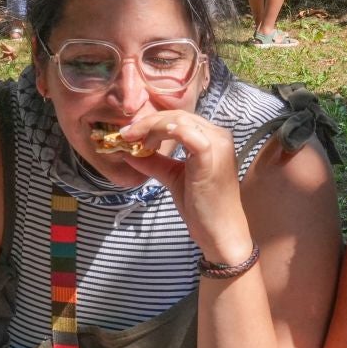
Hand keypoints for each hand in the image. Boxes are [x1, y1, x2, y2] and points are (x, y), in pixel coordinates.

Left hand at [108, 110, 251, 264]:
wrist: (220, 231)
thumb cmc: (202, 206)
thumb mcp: (173, 177)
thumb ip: (154, 162)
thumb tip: (128, 152)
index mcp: (213, 137)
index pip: (180, 119)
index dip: (152, 122)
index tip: (129, 134)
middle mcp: (219, 136)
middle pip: (178, 116)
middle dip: (148, 123)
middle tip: (126, 134)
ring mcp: (218, 145)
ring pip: (181, 121)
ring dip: (153, 128)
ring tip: (136, 142)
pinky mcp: (211, 158)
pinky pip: (190, 135)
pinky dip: (169, 132)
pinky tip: (151, 141)